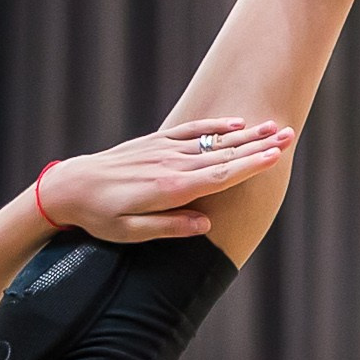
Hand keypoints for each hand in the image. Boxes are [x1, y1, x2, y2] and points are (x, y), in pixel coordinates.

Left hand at [38, 119, 292, 241]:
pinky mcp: (156, 143)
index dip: (250, 166)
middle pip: (224, 155)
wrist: (70, 186)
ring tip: (273, 127)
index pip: (220, 176)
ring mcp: (165, 150)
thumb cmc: (99, 217)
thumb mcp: (129, 233)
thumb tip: (204, 227)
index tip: (275, 156)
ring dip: (246, 135)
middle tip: (289, 135)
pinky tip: (235, 125)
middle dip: (259, 146)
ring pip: (213, 141)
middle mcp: (172, 165)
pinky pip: (192, 131)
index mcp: (170, 190)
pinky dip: (215, 127)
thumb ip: (168, 228)